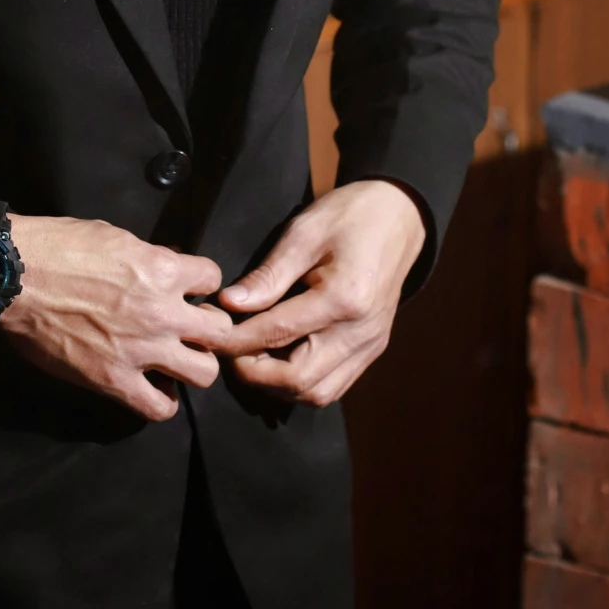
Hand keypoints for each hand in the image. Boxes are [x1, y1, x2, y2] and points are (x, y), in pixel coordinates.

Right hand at [0, 215, 235, 422]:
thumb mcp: (114, 237)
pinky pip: (159, 407)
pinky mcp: (114, 380)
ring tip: (176, 361)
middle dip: (208, 329)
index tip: (187, 290)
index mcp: (162, 269)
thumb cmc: (58, 246)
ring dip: (193, 366)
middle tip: (189, 330)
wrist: (14, 278)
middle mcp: (162, 311)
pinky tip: (151, 387)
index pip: (213, 279)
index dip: (201, 284)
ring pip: (204, 374)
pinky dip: (161, 401)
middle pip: (220, 331)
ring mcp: (141, 350)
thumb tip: (169, 266)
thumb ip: (150, 256)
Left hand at [217, 181, 426, 408]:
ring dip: (277, 386)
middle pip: (299, 379)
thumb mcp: (304, 232)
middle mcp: (360, 332)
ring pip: (317, 393)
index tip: (209, 334)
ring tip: (250, 357)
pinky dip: (301, 384)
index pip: (278, 333)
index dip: (236, 339)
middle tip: (227, 350)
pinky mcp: (371, 350)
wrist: (399, 217)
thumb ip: (269, 275)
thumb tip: (230, 304)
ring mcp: (369, 346)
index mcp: (344, 297)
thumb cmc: (349, 215)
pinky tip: (279, 361)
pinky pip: (333, 385)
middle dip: (253, 373)